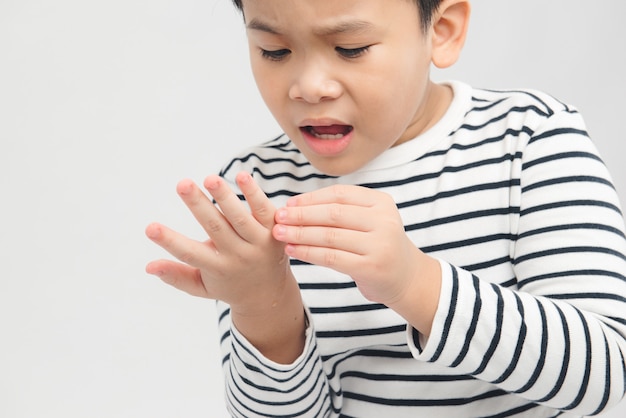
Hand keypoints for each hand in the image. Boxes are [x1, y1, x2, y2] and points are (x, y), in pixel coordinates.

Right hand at [145, 172, 289, 314]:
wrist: (271, 295)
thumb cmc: (229, 285)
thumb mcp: (201, 287)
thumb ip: (176, 276)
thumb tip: (148, 266)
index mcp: (218, 268)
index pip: (190, 254)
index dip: (169, 242)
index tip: (150, 227)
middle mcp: (239, 255)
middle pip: (216, 228)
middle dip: (198, 205)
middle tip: (181, 184)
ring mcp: (259, 243)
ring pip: (240, 218)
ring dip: (225, 197)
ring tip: (209, 178)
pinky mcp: (274, 230)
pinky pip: (264, 210)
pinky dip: (254, 193)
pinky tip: (242, 176)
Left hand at [272, 184, 429, 306]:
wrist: (406, 277)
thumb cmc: (378, 245)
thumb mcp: (371, 219)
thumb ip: (343, 209)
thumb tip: (295, 205)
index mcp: (381, 202)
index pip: (339, 195)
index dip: (311, 198)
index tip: (289, 204)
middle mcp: (383, 221)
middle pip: (333, 214)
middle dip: (301, 215)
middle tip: (278, 218)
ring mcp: (379, 244)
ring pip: (329, 236)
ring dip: (300, 234)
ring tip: (279, 234)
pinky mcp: (371, 267)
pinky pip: (331, 257)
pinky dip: (308, 253)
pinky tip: (292, 250)